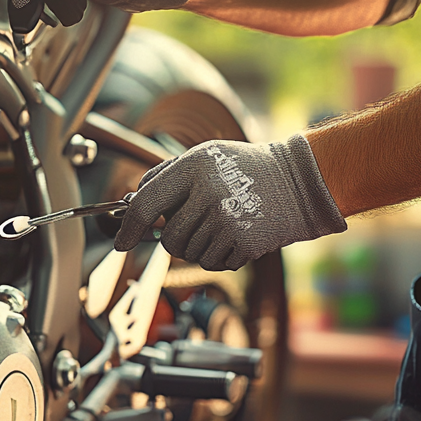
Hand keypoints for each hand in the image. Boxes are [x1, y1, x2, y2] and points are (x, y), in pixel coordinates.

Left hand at [114, 136, 345, 270]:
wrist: (299, 181)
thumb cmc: (246, 169)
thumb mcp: (204, 156)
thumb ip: (165, 175)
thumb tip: (131, 200)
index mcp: (193, 167)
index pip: (146, 205)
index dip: (128, 228)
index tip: (121, 243)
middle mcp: (208, 193)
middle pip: (169, 238)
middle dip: (176, 239)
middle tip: (197, 224)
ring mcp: (228, 219)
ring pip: (190, 254)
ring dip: (200, 247)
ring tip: (223, 224)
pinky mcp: (245, 242)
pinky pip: (213, 263)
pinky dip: (220, 256)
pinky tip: (236, 235)